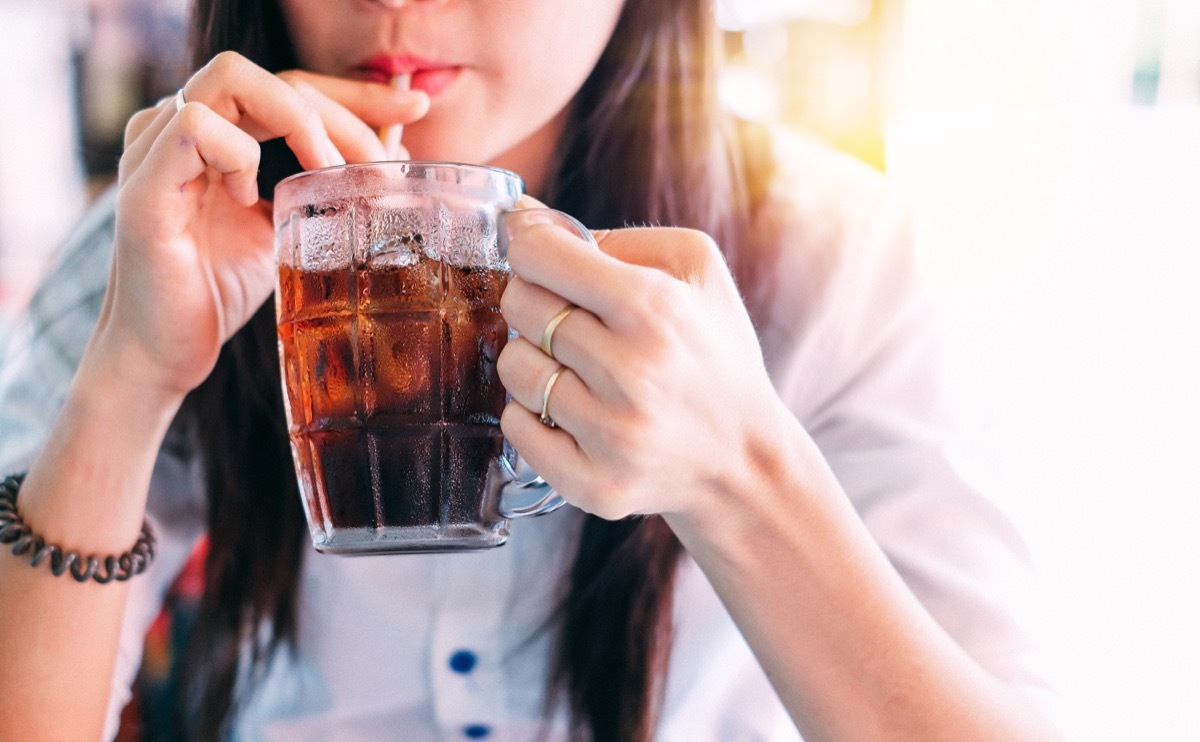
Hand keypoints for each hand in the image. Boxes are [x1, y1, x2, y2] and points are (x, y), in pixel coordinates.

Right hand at [91, 52, 429, 401]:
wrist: (164, 355)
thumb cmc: (218, 291)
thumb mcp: (290, 231)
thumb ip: (325, 188)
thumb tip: (393, 155)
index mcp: (216, 134)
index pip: (291, 85)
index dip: (354, 94)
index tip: (413, 110)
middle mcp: (180, 129)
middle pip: (271, 75)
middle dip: (343, 109)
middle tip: (382, 162)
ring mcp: (155, 152)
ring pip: (230, 80)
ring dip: (297, 120)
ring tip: (326, 174)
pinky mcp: (144, 190)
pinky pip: (193, 128)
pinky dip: (236, 154)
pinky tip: (248, 199)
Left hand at [497, 210, 783, 520]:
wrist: (745, 459)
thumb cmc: (714, 353)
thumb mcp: (696, 270)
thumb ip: (613, 237)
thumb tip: (523, 219)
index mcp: (655, 307)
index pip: (539, 255)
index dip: (531, 249)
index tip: (544, 259)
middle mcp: (633, 372)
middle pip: (521, 306)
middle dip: (535, 302)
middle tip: (569, 319)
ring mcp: (612, 434)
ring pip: (514, 367)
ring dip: (533, 360)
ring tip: (575, 368)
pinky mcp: (595, 484)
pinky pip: (515, 428)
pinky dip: (531, 415)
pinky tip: (571, 411)